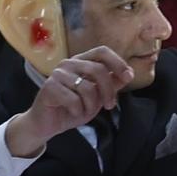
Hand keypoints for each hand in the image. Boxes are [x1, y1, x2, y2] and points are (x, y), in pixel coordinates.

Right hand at [4, 46, 131, 156]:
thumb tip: (129, 74)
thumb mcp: (97, 97)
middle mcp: (69, 64)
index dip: (117, 62)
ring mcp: (58, 74)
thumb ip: (111, 84)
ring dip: (91, 105)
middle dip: (108, 91)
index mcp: (82, 62)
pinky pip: (73, 100)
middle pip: (98, 70)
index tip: (129, 76)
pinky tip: (72, 112)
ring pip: (87, 88)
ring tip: (85, 111)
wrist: (47, 124)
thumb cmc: (72, 108)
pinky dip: (77, 110)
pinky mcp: (49, 87)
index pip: (102, 52)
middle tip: (109, 106)